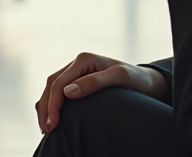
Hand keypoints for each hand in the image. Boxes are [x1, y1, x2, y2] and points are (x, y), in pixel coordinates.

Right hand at [35, 53, 168, 133]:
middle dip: (46, 108)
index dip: (53, 104)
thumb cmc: (136, 79)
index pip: (59, 83)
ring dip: (45, 107)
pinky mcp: (78, 82)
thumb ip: (95, 82)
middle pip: (51, 85)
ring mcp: (76, 73)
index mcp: (83, 59)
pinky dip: (51, 105)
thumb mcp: (119, 77)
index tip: (54, 125)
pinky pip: (58, 92)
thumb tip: (68, 92)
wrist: (146, 82)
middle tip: (48, 131)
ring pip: (51, 89)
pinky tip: (53, 120)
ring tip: (47, 129)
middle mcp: (77, 64)